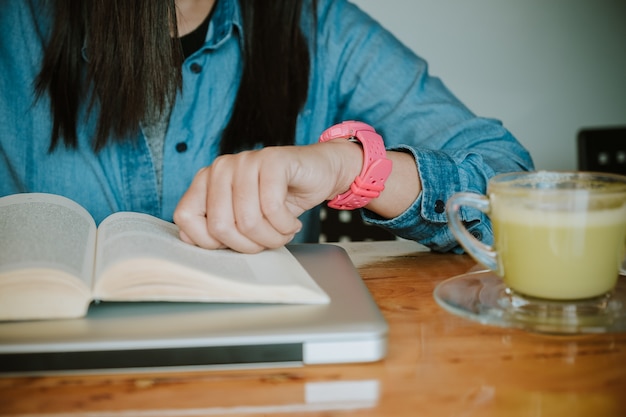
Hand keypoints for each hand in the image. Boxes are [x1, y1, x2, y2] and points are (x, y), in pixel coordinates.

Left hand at [173, 141, 362, 252]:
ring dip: (272, 238)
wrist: (318, 173)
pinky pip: (272, 207)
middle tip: (267, 241)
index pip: (185, 217)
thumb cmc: (280, 199)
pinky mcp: (271, 160)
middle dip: (248, 245)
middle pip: (219, 226)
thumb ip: (215, 228)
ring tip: (282, 232)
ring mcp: (245, 161)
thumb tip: (191, 240)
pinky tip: (292, 222)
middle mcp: (221, 167)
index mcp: (206, 181)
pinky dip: (285, 225)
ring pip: (248, 220)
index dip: (210, 242)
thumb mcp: (242, 219)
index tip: (236, 243)